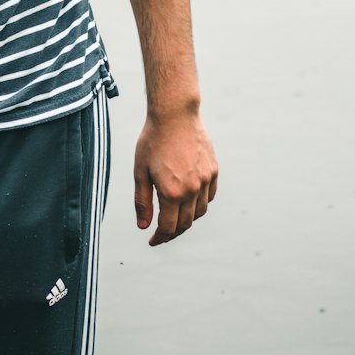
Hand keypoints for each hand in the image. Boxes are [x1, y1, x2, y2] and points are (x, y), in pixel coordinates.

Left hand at [134, 109, 217, 245]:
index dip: (160, 238)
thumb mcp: (140, 171)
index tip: (152, 240)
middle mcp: (192, 189)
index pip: (169, 227)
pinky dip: (200, 203)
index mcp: (172, 192)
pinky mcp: (213, 170)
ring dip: (187, 219)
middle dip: (173, 231)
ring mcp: (205, 180)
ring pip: (200, 211)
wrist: (174, 114)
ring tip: (175, 216)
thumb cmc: (153, 140)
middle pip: (185, 223)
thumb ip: (142, 201)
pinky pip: (210, 196)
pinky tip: (190, 201)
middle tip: (161, 232)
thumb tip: (144, 226)